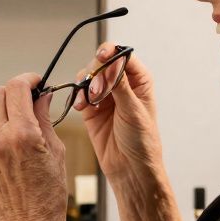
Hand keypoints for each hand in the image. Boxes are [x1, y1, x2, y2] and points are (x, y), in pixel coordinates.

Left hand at [0, 74, 68, 220]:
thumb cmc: (48, 194)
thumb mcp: (55, 151)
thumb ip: (45, 117)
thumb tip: (42, 94)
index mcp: (22, 133)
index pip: (17, 87)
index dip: (28, 79)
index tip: (35, 82)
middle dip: (13, 92)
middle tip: (27, 101)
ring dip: (3, 114)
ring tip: (20, 133)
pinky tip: (8, 152)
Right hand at [74, 42, 163, 180]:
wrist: (130, 168)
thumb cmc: (141, 141)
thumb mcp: (134, 111)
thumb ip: (121, 85)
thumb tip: (112, 61)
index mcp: (139, 81)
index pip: (124, 56)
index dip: (111, 52)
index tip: (102, 56)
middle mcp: (122, 85)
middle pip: (102, 63)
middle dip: (96, 73)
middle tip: (97, 90)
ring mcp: (105, 96)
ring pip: (88, 76)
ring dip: (86, 85)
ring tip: (91, 101)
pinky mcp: (91, 109)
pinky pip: (80, 93)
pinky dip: (78, 96)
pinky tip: (81, 106)